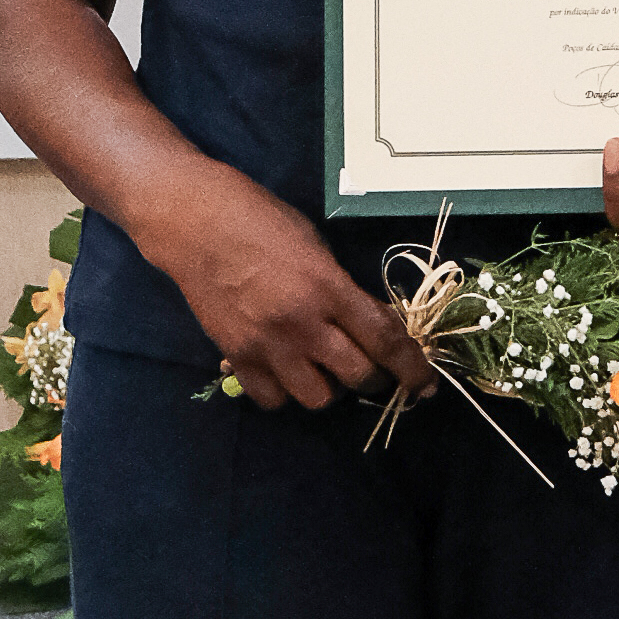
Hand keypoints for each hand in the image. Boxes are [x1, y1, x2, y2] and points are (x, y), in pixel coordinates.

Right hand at [148, 166, 435, 411]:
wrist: (193, 222)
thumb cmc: (259, 219)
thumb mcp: (315, 246)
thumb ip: (341, 289)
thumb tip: (369, 326)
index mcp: (328, 287)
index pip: (385, 340)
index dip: (412, 368)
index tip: (425, 385)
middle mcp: (302, 323)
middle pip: (358, 376)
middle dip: (373, 376)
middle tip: (368, 364)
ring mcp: (267, 345)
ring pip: (318, 398)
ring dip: (328, 386)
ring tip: (320, 365)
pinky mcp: (235, 356)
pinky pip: (272, 399)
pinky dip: (285, 392)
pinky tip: (284, 369)